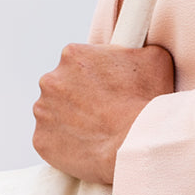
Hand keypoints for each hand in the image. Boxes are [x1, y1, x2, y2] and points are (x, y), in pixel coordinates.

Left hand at [33, 43, 174, 184]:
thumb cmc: (147, 103)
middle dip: (80, 98)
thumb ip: (138, 48)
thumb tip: (140, 47)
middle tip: (104, 113)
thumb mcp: (154, 60)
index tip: (105, 89)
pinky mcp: (41, 141)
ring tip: (98, 132)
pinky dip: (64, 145)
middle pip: (62, 88)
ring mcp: (42, 112)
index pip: (78, 63)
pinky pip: (51, 141)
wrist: (136, 145)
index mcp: (72, 56)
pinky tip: (87, 147)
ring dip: (71, 121)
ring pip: (54, 114)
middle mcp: (50, 80)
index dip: (94, 77)